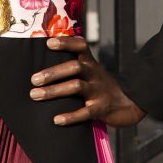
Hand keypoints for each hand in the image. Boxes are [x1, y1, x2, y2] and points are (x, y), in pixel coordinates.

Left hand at [29, 35, 146, 127]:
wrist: (129, 105)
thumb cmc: (101, 86)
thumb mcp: (91, 72)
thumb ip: (73, 66)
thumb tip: (43, 66)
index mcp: (90, 63)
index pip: (80, 46)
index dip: (66, 43)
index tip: (49, 43)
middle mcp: (94, 74)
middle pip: (74, 67)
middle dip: (53, 72)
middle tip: (34, 79)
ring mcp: (98, 91)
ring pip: (76, 87)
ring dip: (54, 91)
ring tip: (35, 95)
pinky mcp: (101, 109)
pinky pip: (85, 112)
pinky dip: (71, 116)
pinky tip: (57, 120)